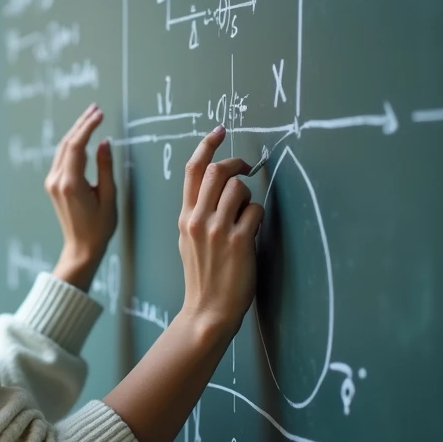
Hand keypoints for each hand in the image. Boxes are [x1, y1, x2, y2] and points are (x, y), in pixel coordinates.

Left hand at [47, 103, 116, 290]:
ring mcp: (52, 182)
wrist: (81, 247)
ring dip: (75, 132)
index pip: (77, 145)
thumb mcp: (109, 196)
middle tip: (95, 109)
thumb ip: (106, 167)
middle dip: (81, 124)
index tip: (99, 114)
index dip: (88, 126)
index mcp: (70, 183)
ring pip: (62, 149)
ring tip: (91, 117)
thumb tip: (104, 143)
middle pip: (67, 143)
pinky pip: (61, 158)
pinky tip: (82, 137)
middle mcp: (57, 180)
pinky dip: (72, 144)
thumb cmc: (99, 227)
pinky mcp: (53, 185)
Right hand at [175, 126, 264, 344]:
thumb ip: (197, 214)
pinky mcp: (239, 241)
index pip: (193, 170)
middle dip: (236, 163)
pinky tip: (253, 233)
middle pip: (217, 171)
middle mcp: (197, 219)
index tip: (220, 130)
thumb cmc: (202, 277)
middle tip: (246, 168)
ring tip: (247, 216)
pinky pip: (256, 211)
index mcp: (184, 217)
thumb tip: (218, 189)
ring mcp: (217, 230)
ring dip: (249, 196)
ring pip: (239, 188)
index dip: (207, 145)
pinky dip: (258, 217)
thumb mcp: (188, 241)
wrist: (207, 311)